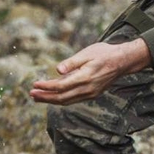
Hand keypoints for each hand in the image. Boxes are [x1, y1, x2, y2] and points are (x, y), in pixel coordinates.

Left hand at [30, 39, 151, 104]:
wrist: (122, 61)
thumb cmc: (104, 53)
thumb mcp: (87, 53)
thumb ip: (72, 63)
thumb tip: (57, 70)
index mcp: (85, 78)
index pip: (61, 86)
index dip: (46, 87)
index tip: (35, 84)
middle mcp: (87, 89)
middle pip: (61, 98)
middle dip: (45, 97)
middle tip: (31, 94)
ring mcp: (90, 93)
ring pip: (67, 101)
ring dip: (51, 100)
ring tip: (38, 97)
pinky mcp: (91, 94)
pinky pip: (73, 99)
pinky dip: (61, 99)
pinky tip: (52, 96)